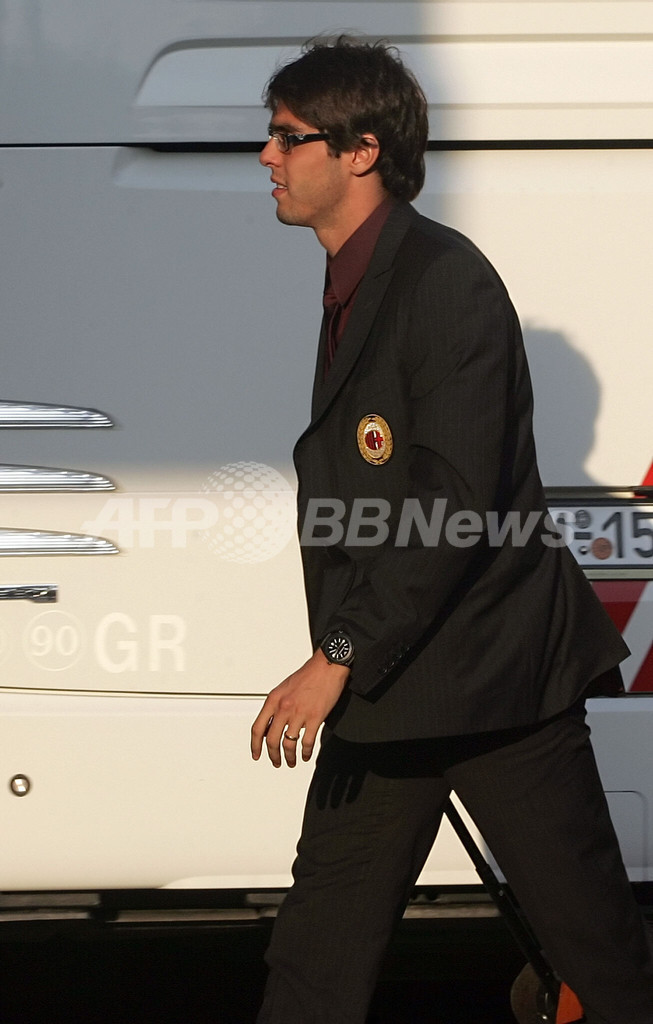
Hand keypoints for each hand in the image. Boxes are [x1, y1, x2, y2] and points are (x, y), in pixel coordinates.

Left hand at [251, 648, 349, 767]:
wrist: (327, 665)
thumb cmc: (308, 675)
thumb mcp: (284, 688)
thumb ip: (276, 706)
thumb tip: (271, 725)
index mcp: (274, 700)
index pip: (258, 728)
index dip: (255, 745)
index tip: (256, 754)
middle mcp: (284, 708)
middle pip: (272, 740)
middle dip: (273, 755)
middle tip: (276, 762)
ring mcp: (299, 713)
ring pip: (288, 744)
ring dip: (289, 757)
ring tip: (291, 761)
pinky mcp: (315, 717)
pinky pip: (307, 742)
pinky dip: (305, 752)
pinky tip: (305, 755)